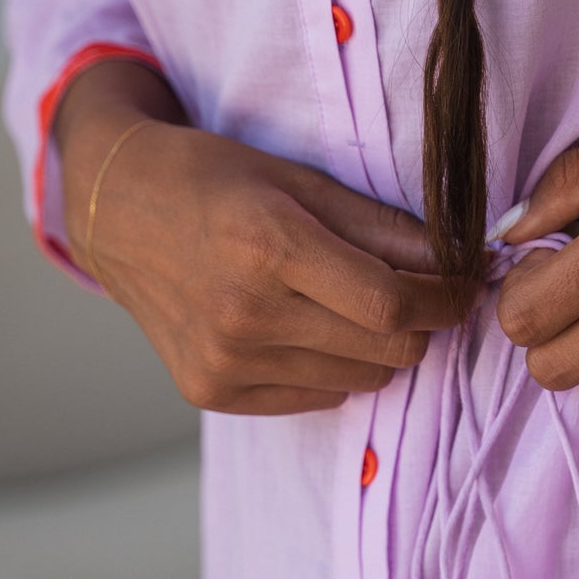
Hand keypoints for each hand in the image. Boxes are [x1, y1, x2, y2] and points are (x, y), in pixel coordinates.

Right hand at [57, 62, 459, 413]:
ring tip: (346, 303)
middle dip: (419, 322)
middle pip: (387, 349)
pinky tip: (301, 326)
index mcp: (269, 247)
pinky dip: (331, 368)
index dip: (445, 299)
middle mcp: (244, 314)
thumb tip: (459, 261)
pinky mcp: (211, 391)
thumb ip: (381, 226)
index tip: (464, 285)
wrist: (114, 210)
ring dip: (375, 346)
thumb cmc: (213, 181)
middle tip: (415, 291)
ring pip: (361, 379)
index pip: (392, 303)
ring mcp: (225, 361)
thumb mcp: (299, 181)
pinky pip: (318, 397)